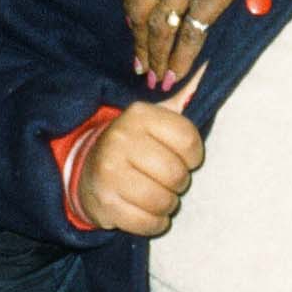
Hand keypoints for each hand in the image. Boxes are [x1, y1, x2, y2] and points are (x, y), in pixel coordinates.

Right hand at [78, 101, 204, 235]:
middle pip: (177, 174)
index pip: (188, 140)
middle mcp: (121, 139)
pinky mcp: (105, 203)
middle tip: (166, 180)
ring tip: (156, 195)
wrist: (85, 169)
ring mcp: (110, 172)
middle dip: (178, 183)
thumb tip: (206, 67)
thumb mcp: (152, 118)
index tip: (185, 159)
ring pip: (164, 201)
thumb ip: (180, 100)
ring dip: (167, 204)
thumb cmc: (132, 144)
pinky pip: (148, 223)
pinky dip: (154, 222)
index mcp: (138, 115)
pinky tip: (146, 212)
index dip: (193, 156)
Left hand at [123, 0, 291, 83]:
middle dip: (138, 38)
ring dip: (155, 56)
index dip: (130, 0)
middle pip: (140, 8)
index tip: (132, 17)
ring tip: (153, 78)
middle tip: (139, 60)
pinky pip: (191, 33)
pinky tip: (177, 75)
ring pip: (161, 26)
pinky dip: (182, 58)